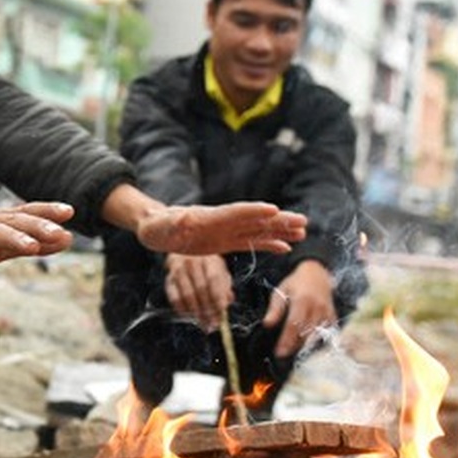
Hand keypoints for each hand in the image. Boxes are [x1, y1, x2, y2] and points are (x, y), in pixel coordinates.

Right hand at [0, 170, 73, 272]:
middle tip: (60, 232)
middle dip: (38, 226)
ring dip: (12, 238)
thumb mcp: (2, 241)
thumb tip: (67, 239)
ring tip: (31, 247)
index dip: (47, 211)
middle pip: (14, 221)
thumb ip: (34, 241)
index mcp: (0, 221)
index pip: (27, 212)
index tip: (70, 212)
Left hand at [137, 202, 306, 254]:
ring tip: (302, 231)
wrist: (156, 228)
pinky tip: (285, 247)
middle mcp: (222, 222)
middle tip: (302, 221)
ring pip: (258, 230)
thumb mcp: (159, 226)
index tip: (274, 209)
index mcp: (208, 217)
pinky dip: (268, 244)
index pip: (235, 213)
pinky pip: (251, 243)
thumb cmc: (155, 226)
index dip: (253, 211)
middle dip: (278, 220)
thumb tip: (183, 219)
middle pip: (255, 219)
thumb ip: (173, 223)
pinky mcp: (226, 242)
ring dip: (280, 231)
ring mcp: (227, 231)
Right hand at [164, 254, 232, 330]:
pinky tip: (190, 316)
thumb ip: (225, 285)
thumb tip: (227, 302)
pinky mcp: (168, 278)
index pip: (213, 278)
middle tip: (214, 323)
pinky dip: (182, 309)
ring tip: (204, 323)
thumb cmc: (206, 263)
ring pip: (187, 294)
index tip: (222, 311)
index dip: (218, 296)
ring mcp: (177, 269)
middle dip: (208, 308)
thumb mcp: (219, 269)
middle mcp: (191, 260)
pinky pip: (174, 297)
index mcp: (207, 256)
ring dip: (197, 312)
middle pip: (200, 288)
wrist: (185, 251)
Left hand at [262, 260, 335, 357]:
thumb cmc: (295, 283)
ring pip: (317, 334)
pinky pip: (327, 332)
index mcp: (302, 300)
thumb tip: (267, 324)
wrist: (317, 273)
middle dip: (294, 346)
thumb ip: (275, 309)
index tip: (279, 352)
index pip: (293, 325)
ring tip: (294, 353)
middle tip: (283, 354)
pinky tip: (309, 347)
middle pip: (306, 332)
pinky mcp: (333, 315)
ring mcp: (326, 311)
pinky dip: (319, 341)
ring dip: (305, 346)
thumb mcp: (281, 291)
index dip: (286, 340)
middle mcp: (316, 307)